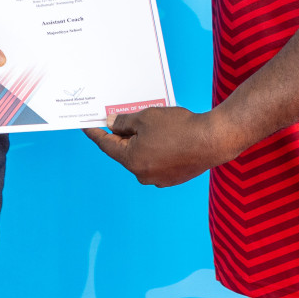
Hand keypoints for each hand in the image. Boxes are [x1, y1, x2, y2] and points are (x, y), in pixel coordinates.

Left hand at [83, 105, 234, 186]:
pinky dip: (155, 150)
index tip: (87, 126)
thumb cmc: (178, 127)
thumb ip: (124, 122)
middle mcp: (142, 174)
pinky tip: (164, 137)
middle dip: (122, 136)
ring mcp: (158, 179)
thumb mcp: (146, 118)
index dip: (96, 133)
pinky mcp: (173, 178)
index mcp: (132, 160)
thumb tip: (111, 124)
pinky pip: (157, 162)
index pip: (107, 145)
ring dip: (141, 143)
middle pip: (124, 152)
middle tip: (120, 119)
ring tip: (148, 125)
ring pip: (141, 157)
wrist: (211, 140)